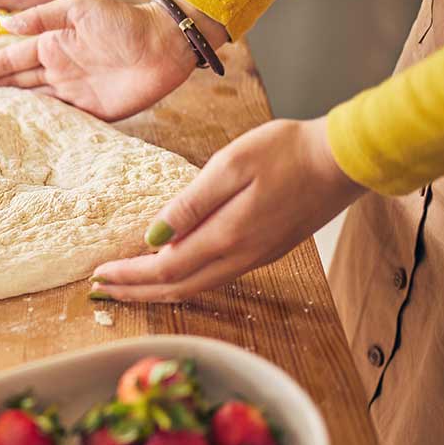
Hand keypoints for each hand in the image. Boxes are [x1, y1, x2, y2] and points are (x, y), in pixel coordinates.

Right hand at [0, 0, 215, 120]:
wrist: (164, 45)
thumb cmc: (123, 21)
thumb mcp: (79, 8)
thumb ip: (42, 18)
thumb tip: (4, 25)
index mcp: (51, 45)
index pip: (10, 60)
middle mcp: (58, 70)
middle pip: (16, 85)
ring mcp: (73, 93)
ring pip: (34, 106)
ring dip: (10, 113)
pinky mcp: (92, 114)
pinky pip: (61, 123)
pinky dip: (41, 130)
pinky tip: (22, 139)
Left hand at [89, 117, 364, 301]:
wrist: (345, 160)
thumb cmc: (288, 152)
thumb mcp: (231, 165)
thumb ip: (191, 204)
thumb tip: (154, 236)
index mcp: (227, 236)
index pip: (164, 270)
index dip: (129, 276)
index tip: (98, 276)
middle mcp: (240, 256)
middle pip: (177, 288)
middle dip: (136, 292)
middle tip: (102, 289)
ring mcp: (256, 257)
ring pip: (197, 286)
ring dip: (159, 289)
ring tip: (129, 285)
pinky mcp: (266, 251)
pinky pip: (215, 277)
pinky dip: (185, 281)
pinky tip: (173, 271)